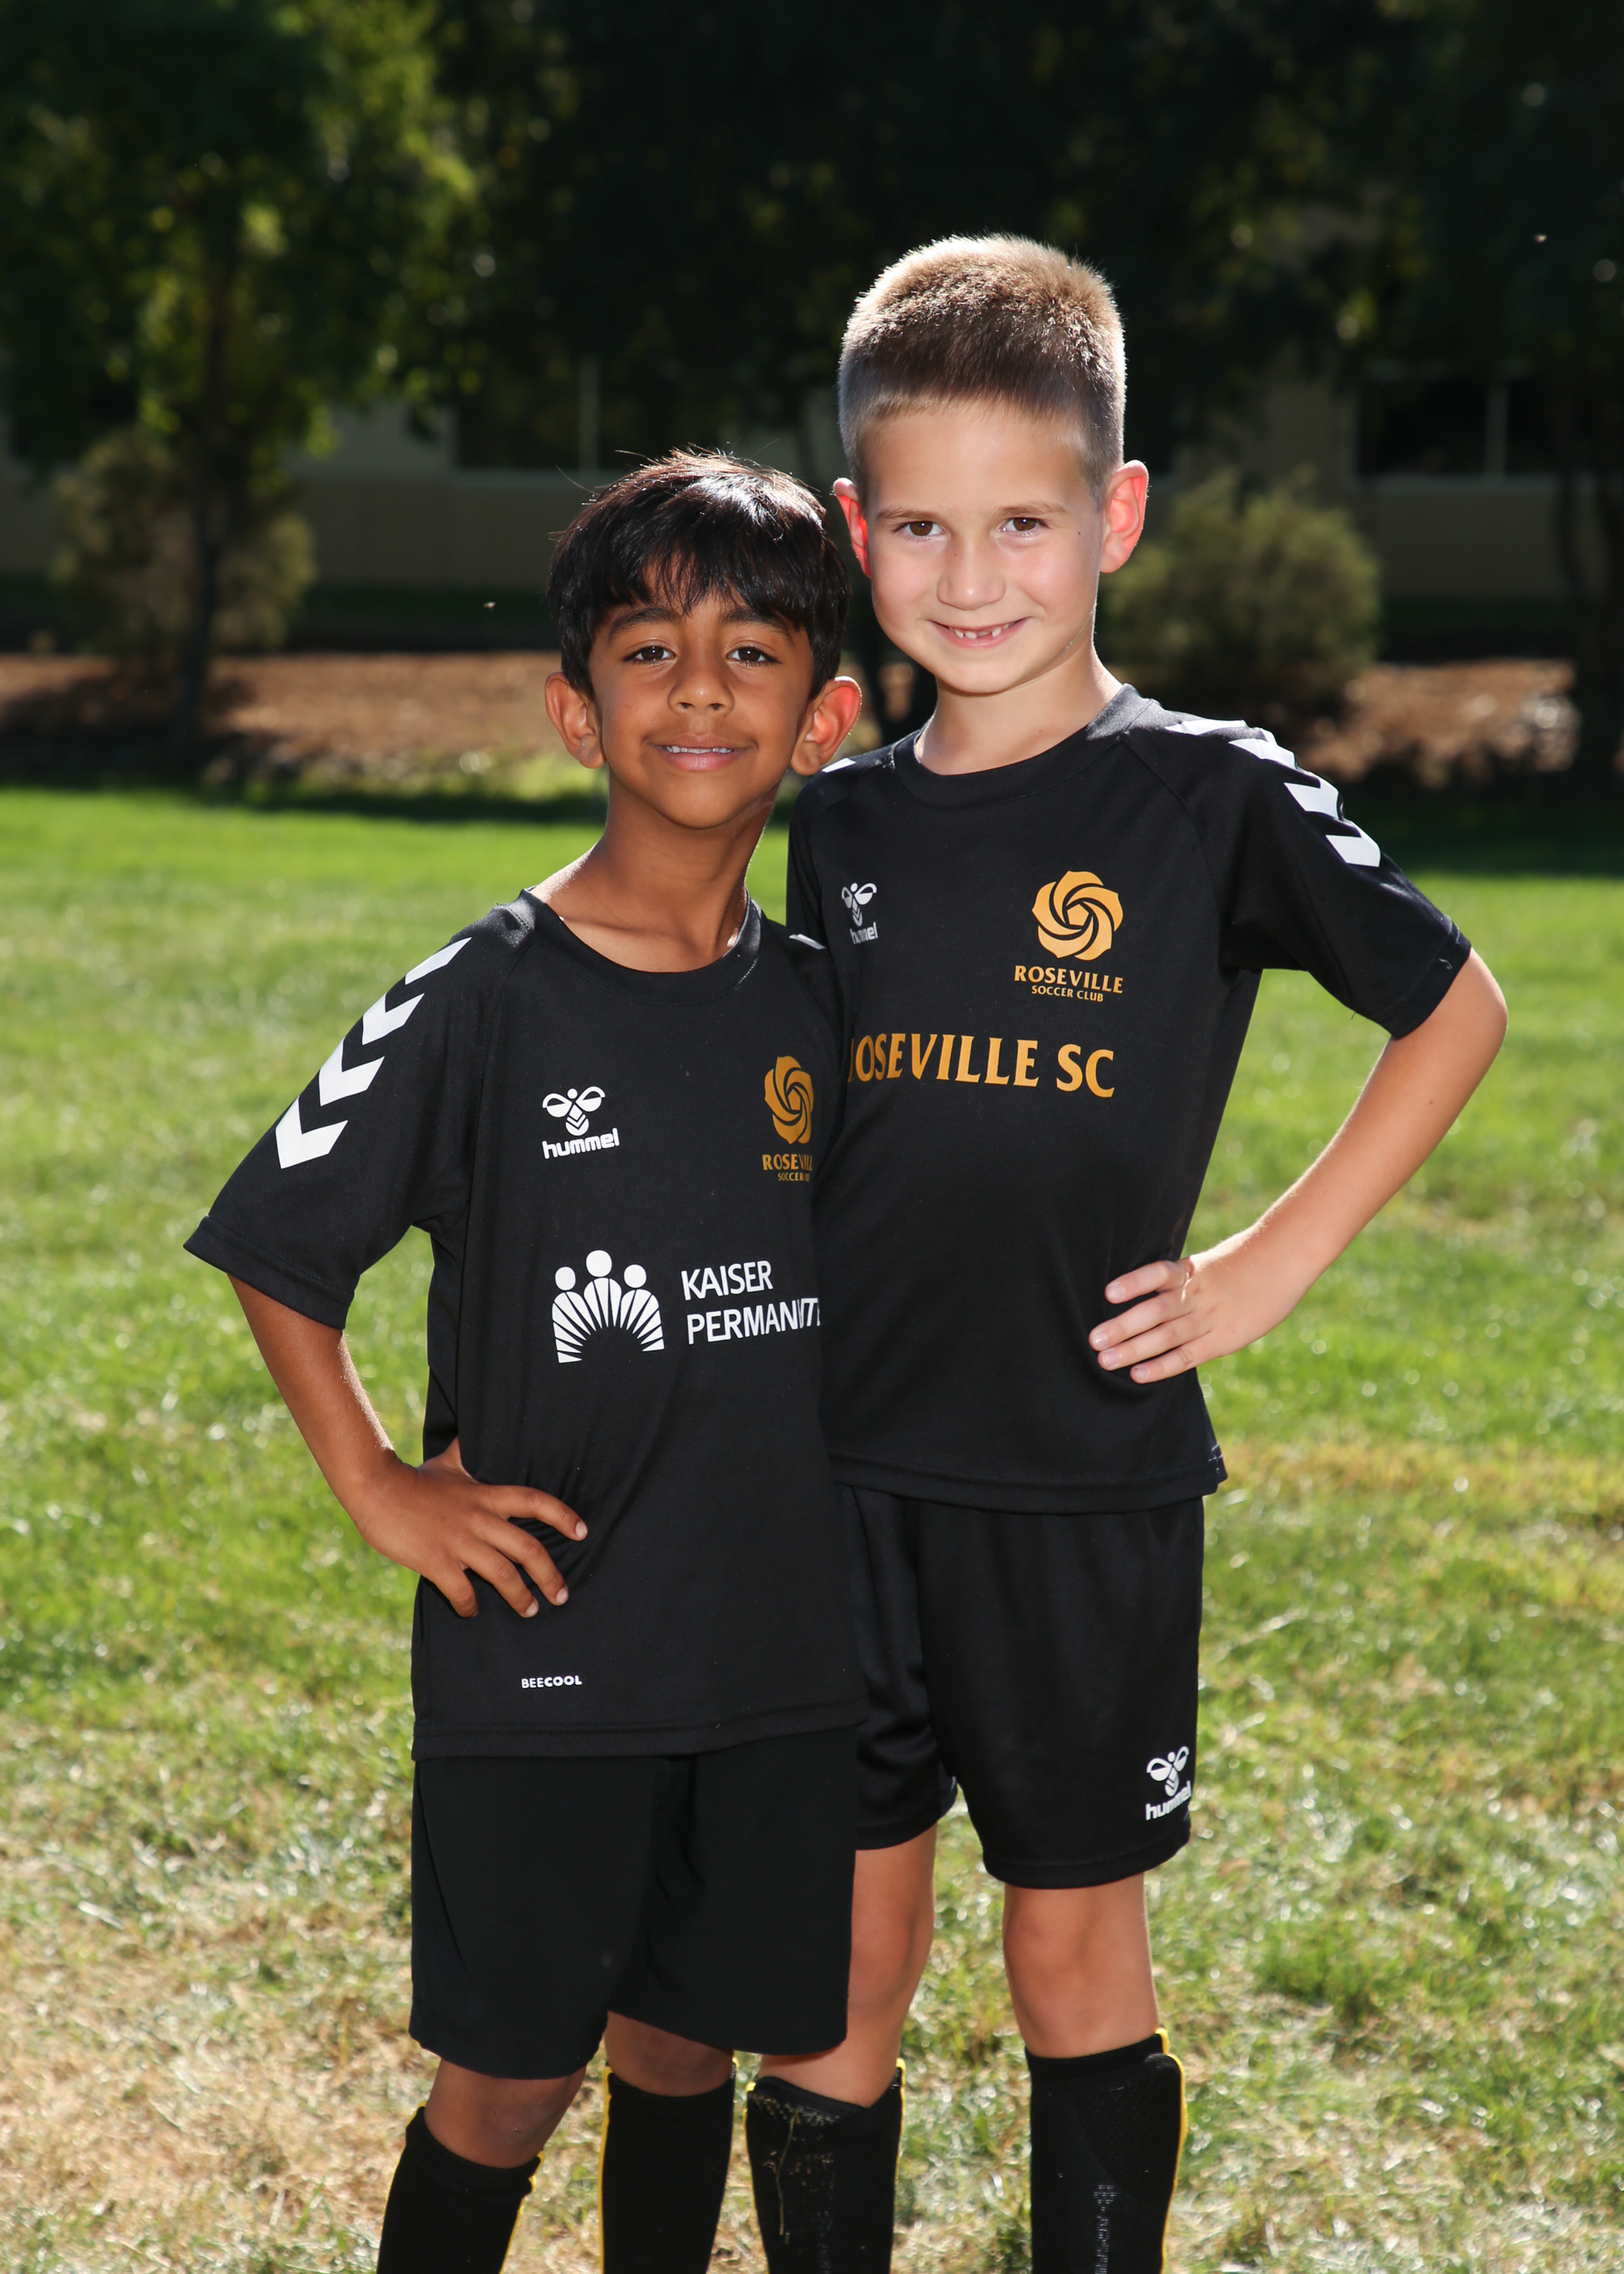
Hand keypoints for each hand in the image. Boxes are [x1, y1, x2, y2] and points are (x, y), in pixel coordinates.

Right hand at [349, 1436, 585, 1617]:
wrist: (375, 1488)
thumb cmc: (412, 1479)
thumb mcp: (448, 1463)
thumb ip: (467, 1456)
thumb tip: (473, 1435)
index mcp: (485, 1495)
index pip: (535, 1501)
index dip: (563, 1516)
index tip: (582, 1532)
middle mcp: (479, 1519)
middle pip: (528, 1548)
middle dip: (550, 1575)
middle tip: (561, 1595)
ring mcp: (459, 1541)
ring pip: (503, 1574)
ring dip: (520, 1596)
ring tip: (529, 1610)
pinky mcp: (436, 1561)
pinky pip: (463, 1592)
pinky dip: (470, 1606)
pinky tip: (471, 1612)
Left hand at [1089, 1232, 1307, 1384]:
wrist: (1284, 1261)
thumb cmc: (1242, 1261)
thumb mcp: (1207, 1261)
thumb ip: (1180, 1278)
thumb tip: (1146, 1290)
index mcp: (1190, 1271)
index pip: (1158, 1273)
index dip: (1134, 1283)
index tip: (1109, 1293)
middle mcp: (1196, 1295)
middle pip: (1154, 1311)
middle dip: (1122, 1327)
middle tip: (1093, 1339)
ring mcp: (1209, 1318)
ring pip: (1166, 1336)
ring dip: (1133, 1349)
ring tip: (1104, 1359)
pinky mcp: (1222, 1340)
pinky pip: (1187, 1356)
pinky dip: (1161, 1366)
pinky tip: (1138, 1375)